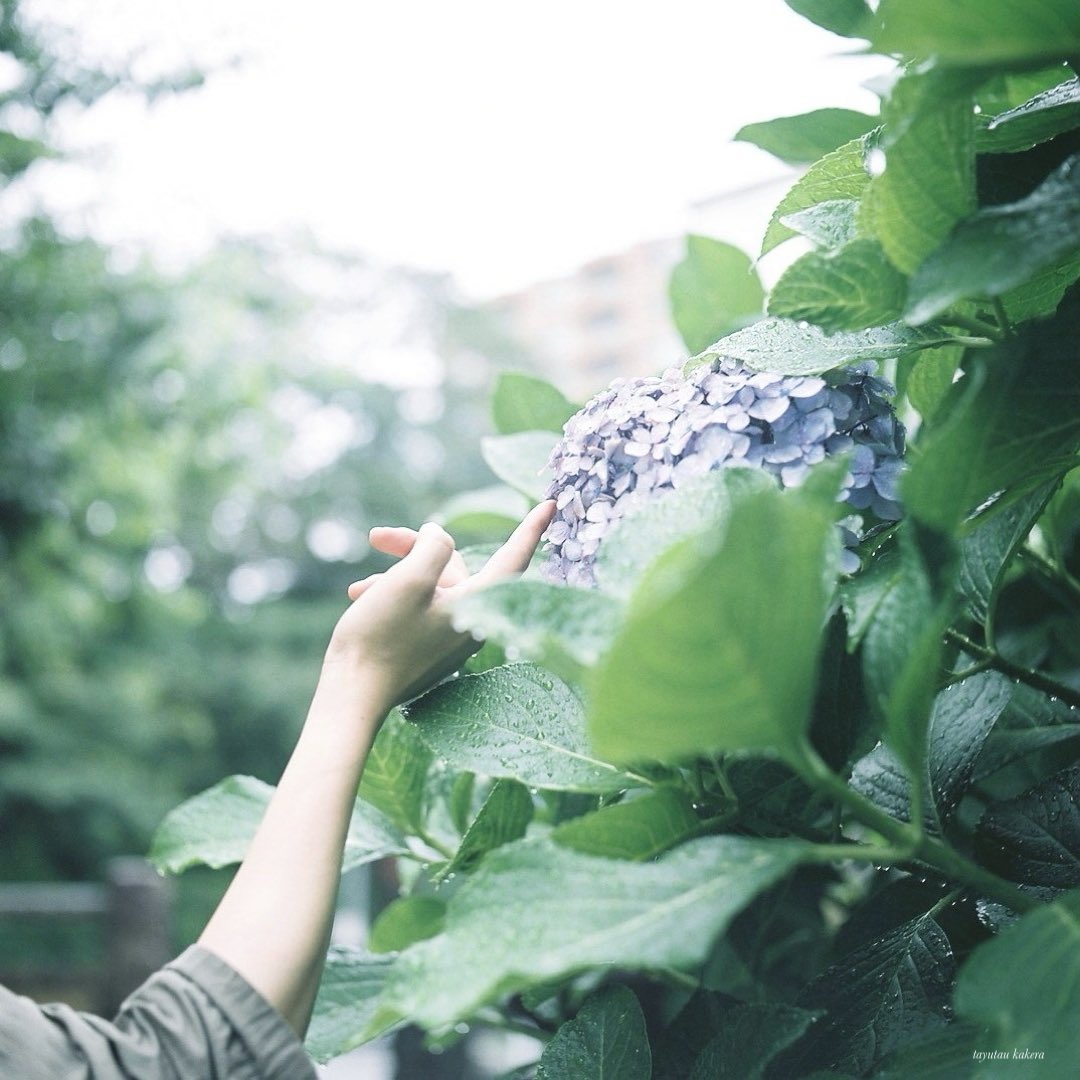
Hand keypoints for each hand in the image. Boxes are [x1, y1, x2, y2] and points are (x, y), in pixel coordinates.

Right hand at [324, 501, 554, 708]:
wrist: (352, 695)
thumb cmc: (381, 637)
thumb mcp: (409, 579)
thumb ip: (434, 547)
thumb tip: (438, 537)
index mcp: (475, 606)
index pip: (513, 558)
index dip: (532, 528)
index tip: (550, 504)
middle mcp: (469, 623)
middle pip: (453, 566)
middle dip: (414, 547)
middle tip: (378, 537)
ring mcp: (448, 638)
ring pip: (430, 585)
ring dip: (395, 574)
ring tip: (358, 586)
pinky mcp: (427, 648)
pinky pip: (419, 607)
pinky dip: (392, 595)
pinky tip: (361, 597)